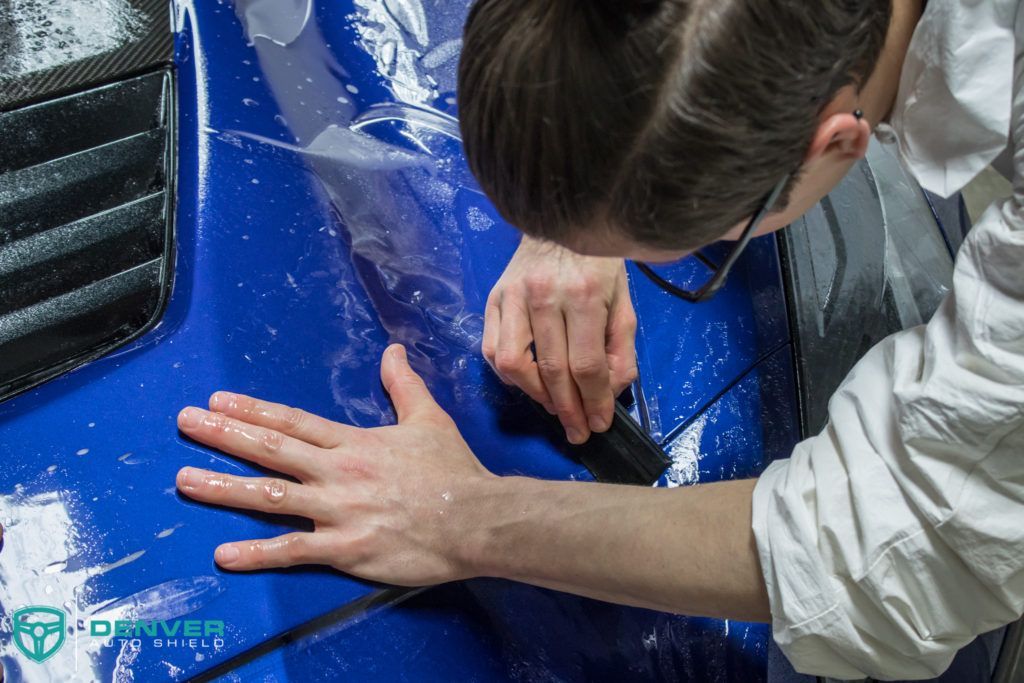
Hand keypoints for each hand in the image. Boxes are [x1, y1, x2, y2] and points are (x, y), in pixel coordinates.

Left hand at [174, 344, 494, 585]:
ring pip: (271, 497)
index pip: (294, 422)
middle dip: (224, 435)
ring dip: (224, 487)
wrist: (478, 520)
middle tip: (185, 422)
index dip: (253, 410)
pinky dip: (257, 554)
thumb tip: (393, 350)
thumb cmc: (454, 472)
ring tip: (185, 479)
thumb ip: (404, 384)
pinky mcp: (346, 549)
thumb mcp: (429, 419)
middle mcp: (339, 472)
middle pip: (272, 450)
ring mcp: (339, 511)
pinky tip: (224, 555)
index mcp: (355, 442)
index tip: (217, 401)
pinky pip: (294, 551)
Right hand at [484, 236, 637, 443]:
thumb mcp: (623, 300)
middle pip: (551, 371)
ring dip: (535, 395)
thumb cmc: (597, 262)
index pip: (586, 365)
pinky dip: (509, 375)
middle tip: (578, 432)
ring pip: (514, 364)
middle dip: (568, 410)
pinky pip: (492, 350)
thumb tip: (611, 390)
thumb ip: (621, 347)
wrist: (560, 221)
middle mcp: (545, 297)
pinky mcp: (493, 299)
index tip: (600, 424)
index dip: (594, 402)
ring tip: (554, 407)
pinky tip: (529, 382)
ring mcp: (513, 297)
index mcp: (584, 295)